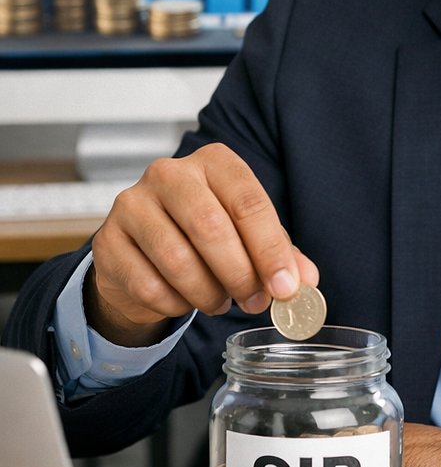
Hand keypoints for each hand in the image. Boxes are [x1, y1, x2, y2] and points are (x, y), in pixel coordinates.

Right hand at [86, 143, 318, 347]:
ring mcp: (132, 204)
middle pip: (211, 227)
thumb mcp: (247, 237)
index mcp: (212, 162)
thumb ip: (280, 255)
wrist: (141, 252)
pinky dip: (175, 303)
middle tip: (255, 301)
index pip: (248, 201)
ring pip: (177, 259)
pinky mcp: (108, 241)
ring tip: (220, 301)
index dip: (271, 250)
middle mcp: (169, 174)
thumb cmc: (200, 237)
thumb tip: (306, 283)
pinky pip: (148, 284)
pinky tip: (183, 299)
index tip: (286, 287)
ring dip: (208, 293)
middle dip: (240, 274)